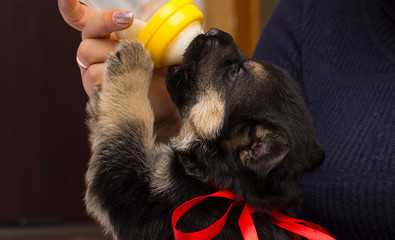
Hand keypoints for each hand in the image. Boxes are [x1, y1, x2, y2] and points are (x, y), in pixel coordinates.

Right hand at [58, 0, 179, 140]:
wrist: (166, 97)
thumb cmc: (161, 67)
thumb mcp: (158, 40)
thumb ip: (149, 24)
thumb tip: (149, 7)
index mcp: (105, 36)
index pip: (80, 18)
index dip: (70, 7)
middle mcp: (95, 52)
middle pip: (87, 32)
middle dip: (106, 22)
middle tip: (128, 20)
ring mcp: (92, 71)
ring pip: (87, 54)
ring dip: (115, 52)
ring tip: (137, 61)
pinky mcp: (95, 90)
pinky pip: (94, 75)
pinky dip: (114, 72)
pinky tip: (129, 77)